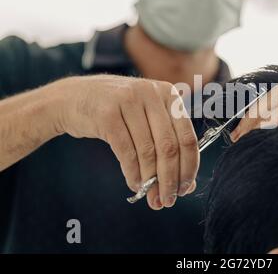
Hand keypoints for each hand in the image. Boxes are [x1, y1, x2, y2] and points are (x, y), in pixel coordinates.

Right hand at [56, 75, 198, 209]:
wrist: (72, 97)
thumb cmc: (117, 112)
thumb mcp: (146, 119)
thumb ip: (168, 146)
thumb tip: (187, 185)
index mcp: (168, 94)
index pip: (188, 137)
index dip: (189, 167)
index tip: (185, 188)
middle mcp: (151, 94)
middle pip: (169, 147)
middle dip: (170, 178)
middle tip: (168, 200)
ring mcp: (128, 101)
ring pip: (148, 151)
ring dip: (150, 180)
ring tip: (151, 197)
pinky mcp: (107, 114)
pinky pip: (126, 152)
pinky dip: (132, 173)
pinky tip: (134, 184)